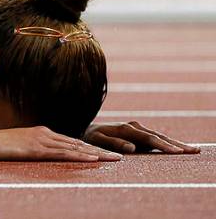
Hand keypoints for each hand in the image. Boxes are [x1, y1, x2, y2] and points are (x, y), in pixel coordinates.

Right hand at [0, 126, 121, 161]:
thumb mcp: (20, 144)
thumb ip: (33, 147)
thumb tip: (40, 153)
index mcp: (42, 132)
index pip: (72, 140)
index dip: (90, 146)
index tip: (106, 151)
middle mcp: (46, 134)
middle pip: (79, 142)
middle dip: (102, 149)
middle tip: (121, 155)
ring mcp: (42, 140)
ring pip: (76, 147)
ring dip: (98, 153)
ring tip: (115, 159)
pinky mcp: (38, 149)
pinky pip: (63, 153)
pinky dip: (80, 155)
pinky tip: (93, 159)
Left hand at [83, 121, 200, 154]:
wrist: (85, 129)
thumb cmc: (89, 137)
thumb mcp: (97, 141)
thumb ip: (113, 143)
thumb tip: (132, 148)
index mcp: (126, 129)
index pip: (149, 139)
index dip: (164, 146)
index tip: (177, 152)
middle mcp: (134, 127)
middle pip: (159, 136)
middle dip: (177, 144)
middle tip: (194, 150)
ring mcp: (137, 129)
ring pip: (160, 137)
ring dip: (176, 143)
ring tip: (193, 149)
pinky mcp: (138, 133)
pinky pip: (155, 138)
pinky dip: (168, 143)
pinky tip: (179, 148)